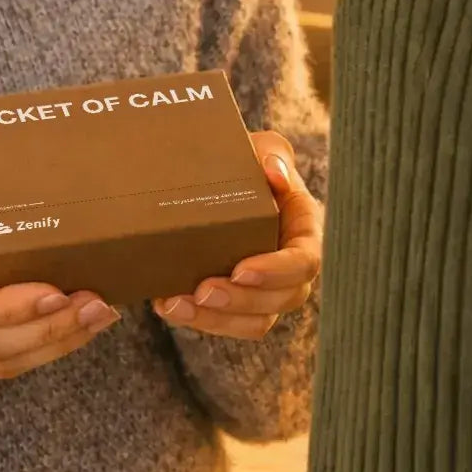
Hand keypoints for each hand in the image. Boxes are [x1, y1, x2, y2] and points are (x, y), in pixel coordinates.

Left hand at [152, 131, 321, 338]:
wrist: (219, 176)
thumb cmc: (248, 162)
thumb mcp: (262, 148)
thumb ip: (273, 154)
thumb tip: (274, 174)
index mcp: (304, 232)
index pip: (304, 263)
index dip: (276, 272)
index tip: (240, 269)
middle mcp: (291, 269)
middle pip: (280, 300)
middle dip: (240, 301)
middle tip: (202, 291)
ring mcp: (267, 291)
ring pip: (254, 322)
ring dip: (215, 320)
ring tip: (175, 305)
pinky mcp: (239, 303)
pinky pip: (227, 323)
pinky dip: (198, 320)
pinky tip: (167, 305)